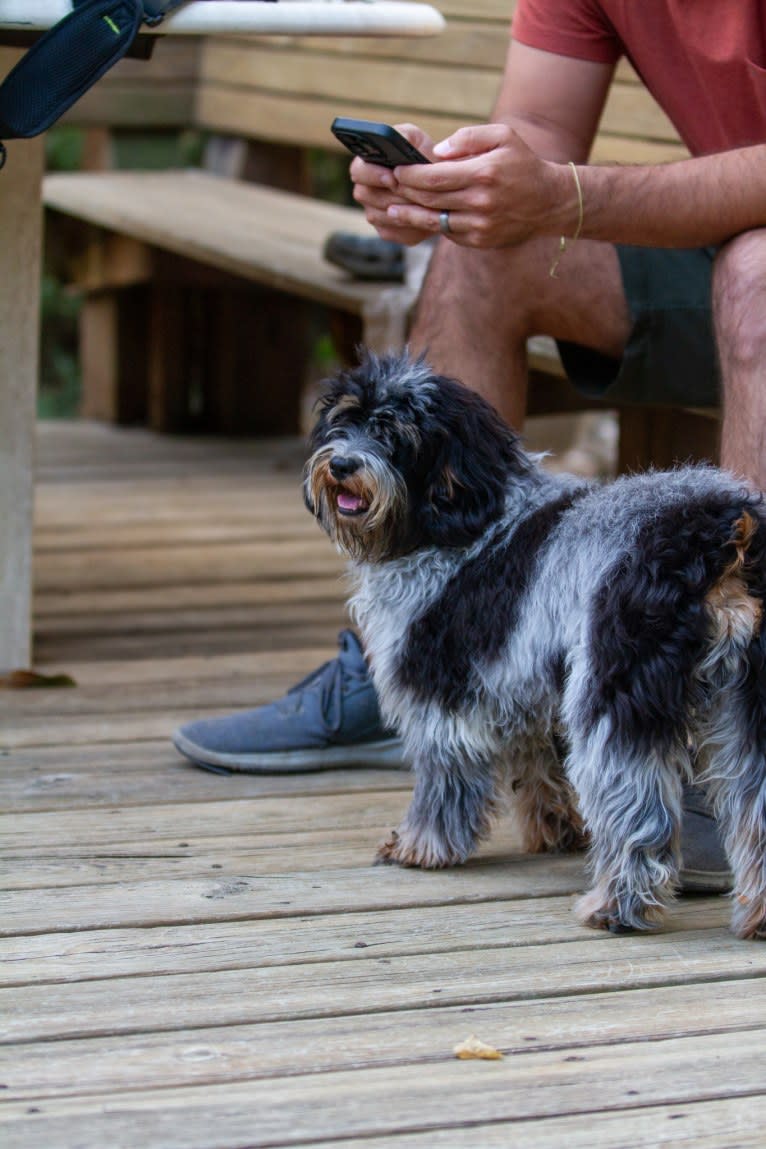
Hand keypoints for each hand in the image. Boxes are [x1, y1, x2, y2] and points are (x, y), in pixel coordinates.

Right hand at [350, 123, 436, 245]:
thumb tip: (395, 139)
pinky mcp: (386, 231)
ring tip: (423, 204)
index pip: (357, 170)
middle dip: (391, 194)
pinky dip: (410, 227)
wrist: (441, 187)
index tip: (392, 177)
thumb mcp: (417, 141)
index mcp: (366, 165)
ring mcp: (373, 212)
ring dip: (403, 210)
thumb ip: (404, 135)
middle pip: (364, 195)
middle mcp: (364, 190)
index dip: (372, 174)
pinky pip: (393, 232)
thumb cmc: (425, 158)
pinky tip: (424, 218)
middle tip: (412, 193)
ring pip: (380, 216)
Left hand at [386, 123, 570, 248]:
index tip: (396, 169)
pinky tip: (419, 217)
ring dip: (411, 215)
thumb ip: (468, 138)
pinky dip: (432, 224)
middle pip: (430, 200)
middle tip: (389, 187)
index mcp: (484, 173)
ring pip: (435, 221)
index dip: (410, 175)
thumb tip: (436, 151)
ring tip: (392, 210)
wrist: (548, 201)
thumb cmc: (522, 163)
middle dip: (405, 193)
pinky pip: (448, 233)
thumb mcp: (503, 136)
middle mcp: (481, 202)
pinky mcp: (480, 240)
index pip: (434, 177)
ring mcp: (480, 225)